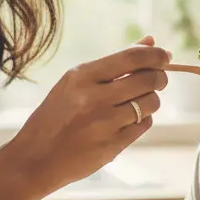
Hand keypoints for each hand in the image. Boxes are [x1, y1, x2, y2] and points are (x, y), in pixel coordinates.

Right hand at [11, 36, 169, 195]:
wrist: (35, 158)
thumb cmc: (56, 116)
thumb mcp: (74, 83)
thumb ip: (114, 62)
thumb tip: (151, 42)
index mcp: (81, 76)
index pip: (132, 57)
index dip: (155, 55)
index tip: (165, 56)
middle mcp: (94, 97)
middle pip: (148, 79)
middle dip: (160, 77)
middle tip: (158, 79)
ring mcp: (104, 123)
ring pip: (150, 103)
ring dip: (151, 100)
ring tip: (137, 102)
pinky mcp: (113, 146)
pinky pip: (144, 125)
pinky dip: (142, 120)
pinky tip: (128, 120)